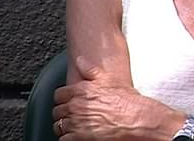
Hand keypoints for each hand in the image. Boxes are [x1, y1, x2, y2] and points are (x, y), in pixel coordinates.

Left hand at [52, 57, 182, 140]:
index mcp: (82, 90)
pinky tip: (77, 134)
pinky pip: (64, 138)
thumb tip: (80, 60)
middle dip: (64, 112)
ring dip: (65, 126)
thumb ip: (91, 69)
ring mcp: (77, 122)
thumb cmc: (127, 101)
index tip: (68, 101)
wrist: (136, 119)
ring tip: (74, 125)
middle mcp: (76, 106)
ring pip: (59, 125)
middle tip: (73, 114)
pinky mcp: (79, 137)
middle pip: (58, 111)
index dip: (63, 98)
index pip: (59, 94)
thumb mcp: (110, 80)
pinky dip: (68, 137)